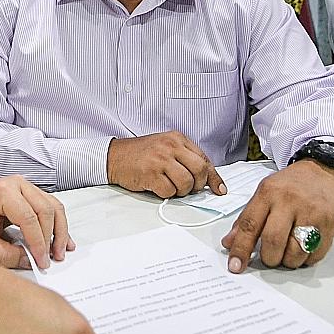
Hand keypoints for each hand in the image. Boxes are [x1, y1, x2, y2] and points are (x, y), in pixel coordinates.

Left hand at [0, 177, 72, 271]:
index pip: (28, 217)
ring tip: (59, 253)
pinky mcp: (32, 194)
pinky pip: (52, 208)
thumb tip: (29, 260)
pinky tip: (64, 242)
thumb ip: (3, 254)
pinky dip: (59, 226)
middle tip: (49, 260)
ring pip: (54, 208)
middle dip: (51, 238)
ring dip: (60, 232)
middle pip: (46, 211)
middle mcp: (17, 184)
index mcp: (2, 192)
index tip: (41, 261)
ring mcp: (26, 187)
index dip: (38, 242)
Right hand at [106, 131, 225, 198]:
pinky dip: (166, 194)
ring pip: (186, 183)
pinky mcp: (150, 173)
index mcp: (177, 138)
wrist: (114, 156)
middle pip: (200, 170)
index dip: (214, 177)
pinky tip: (158, 187)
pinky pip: (169, 191)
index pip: (204, 159)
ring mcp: (160, 159)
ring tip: (170, 186)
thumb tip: (207, 179)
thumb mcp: (166, 148)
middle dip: (198, 185)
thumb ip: (185, 158)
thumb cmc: (141, 154)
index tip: (220, 189)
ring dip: (181, 191)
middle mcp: (170, 146)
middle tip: (189, 189)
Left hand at [220, 161, 333, 272]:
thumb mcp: (264, 193)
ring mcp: (312, 213)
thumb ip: (247, 219)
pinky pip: (314, 255)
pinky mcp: (329, 224)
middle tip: (269, 257)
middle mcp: (290, 201)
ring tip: (287, 253)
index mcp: (269, 193)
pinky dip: (306, 259)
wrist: (324, 172)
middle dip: (269, 258)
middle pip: (273, 241)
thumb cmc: (291, 185)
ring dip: (288, 261)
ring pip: (295, 252)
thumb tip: (230, 243)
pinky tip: (303, 249)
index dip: (241, 249)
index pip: (250, 225)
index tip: (236, 265)